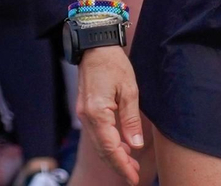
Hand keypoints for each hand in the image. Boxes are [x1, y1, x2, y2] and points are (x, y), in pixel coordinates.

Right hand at [77, 45, 144, 180]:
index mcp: (97, 113)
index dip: (122, 165)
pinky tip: (122, 147)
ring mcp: (84, 115)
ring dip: (114, 156)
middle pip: (103, 150)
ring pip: (99, 144)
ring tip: (132, 165)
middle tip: (134, 176)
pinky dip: (109, 144)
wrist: (95, 47)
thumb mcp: (129, 89)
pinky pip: (98, 134)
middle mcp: (87, 117)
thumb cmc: (114, 64)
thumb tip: (135, 144)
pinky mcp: (86, 111)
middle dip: (119, 165)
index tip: (133, 177)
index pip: (110, 147)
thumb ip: (131, 119)